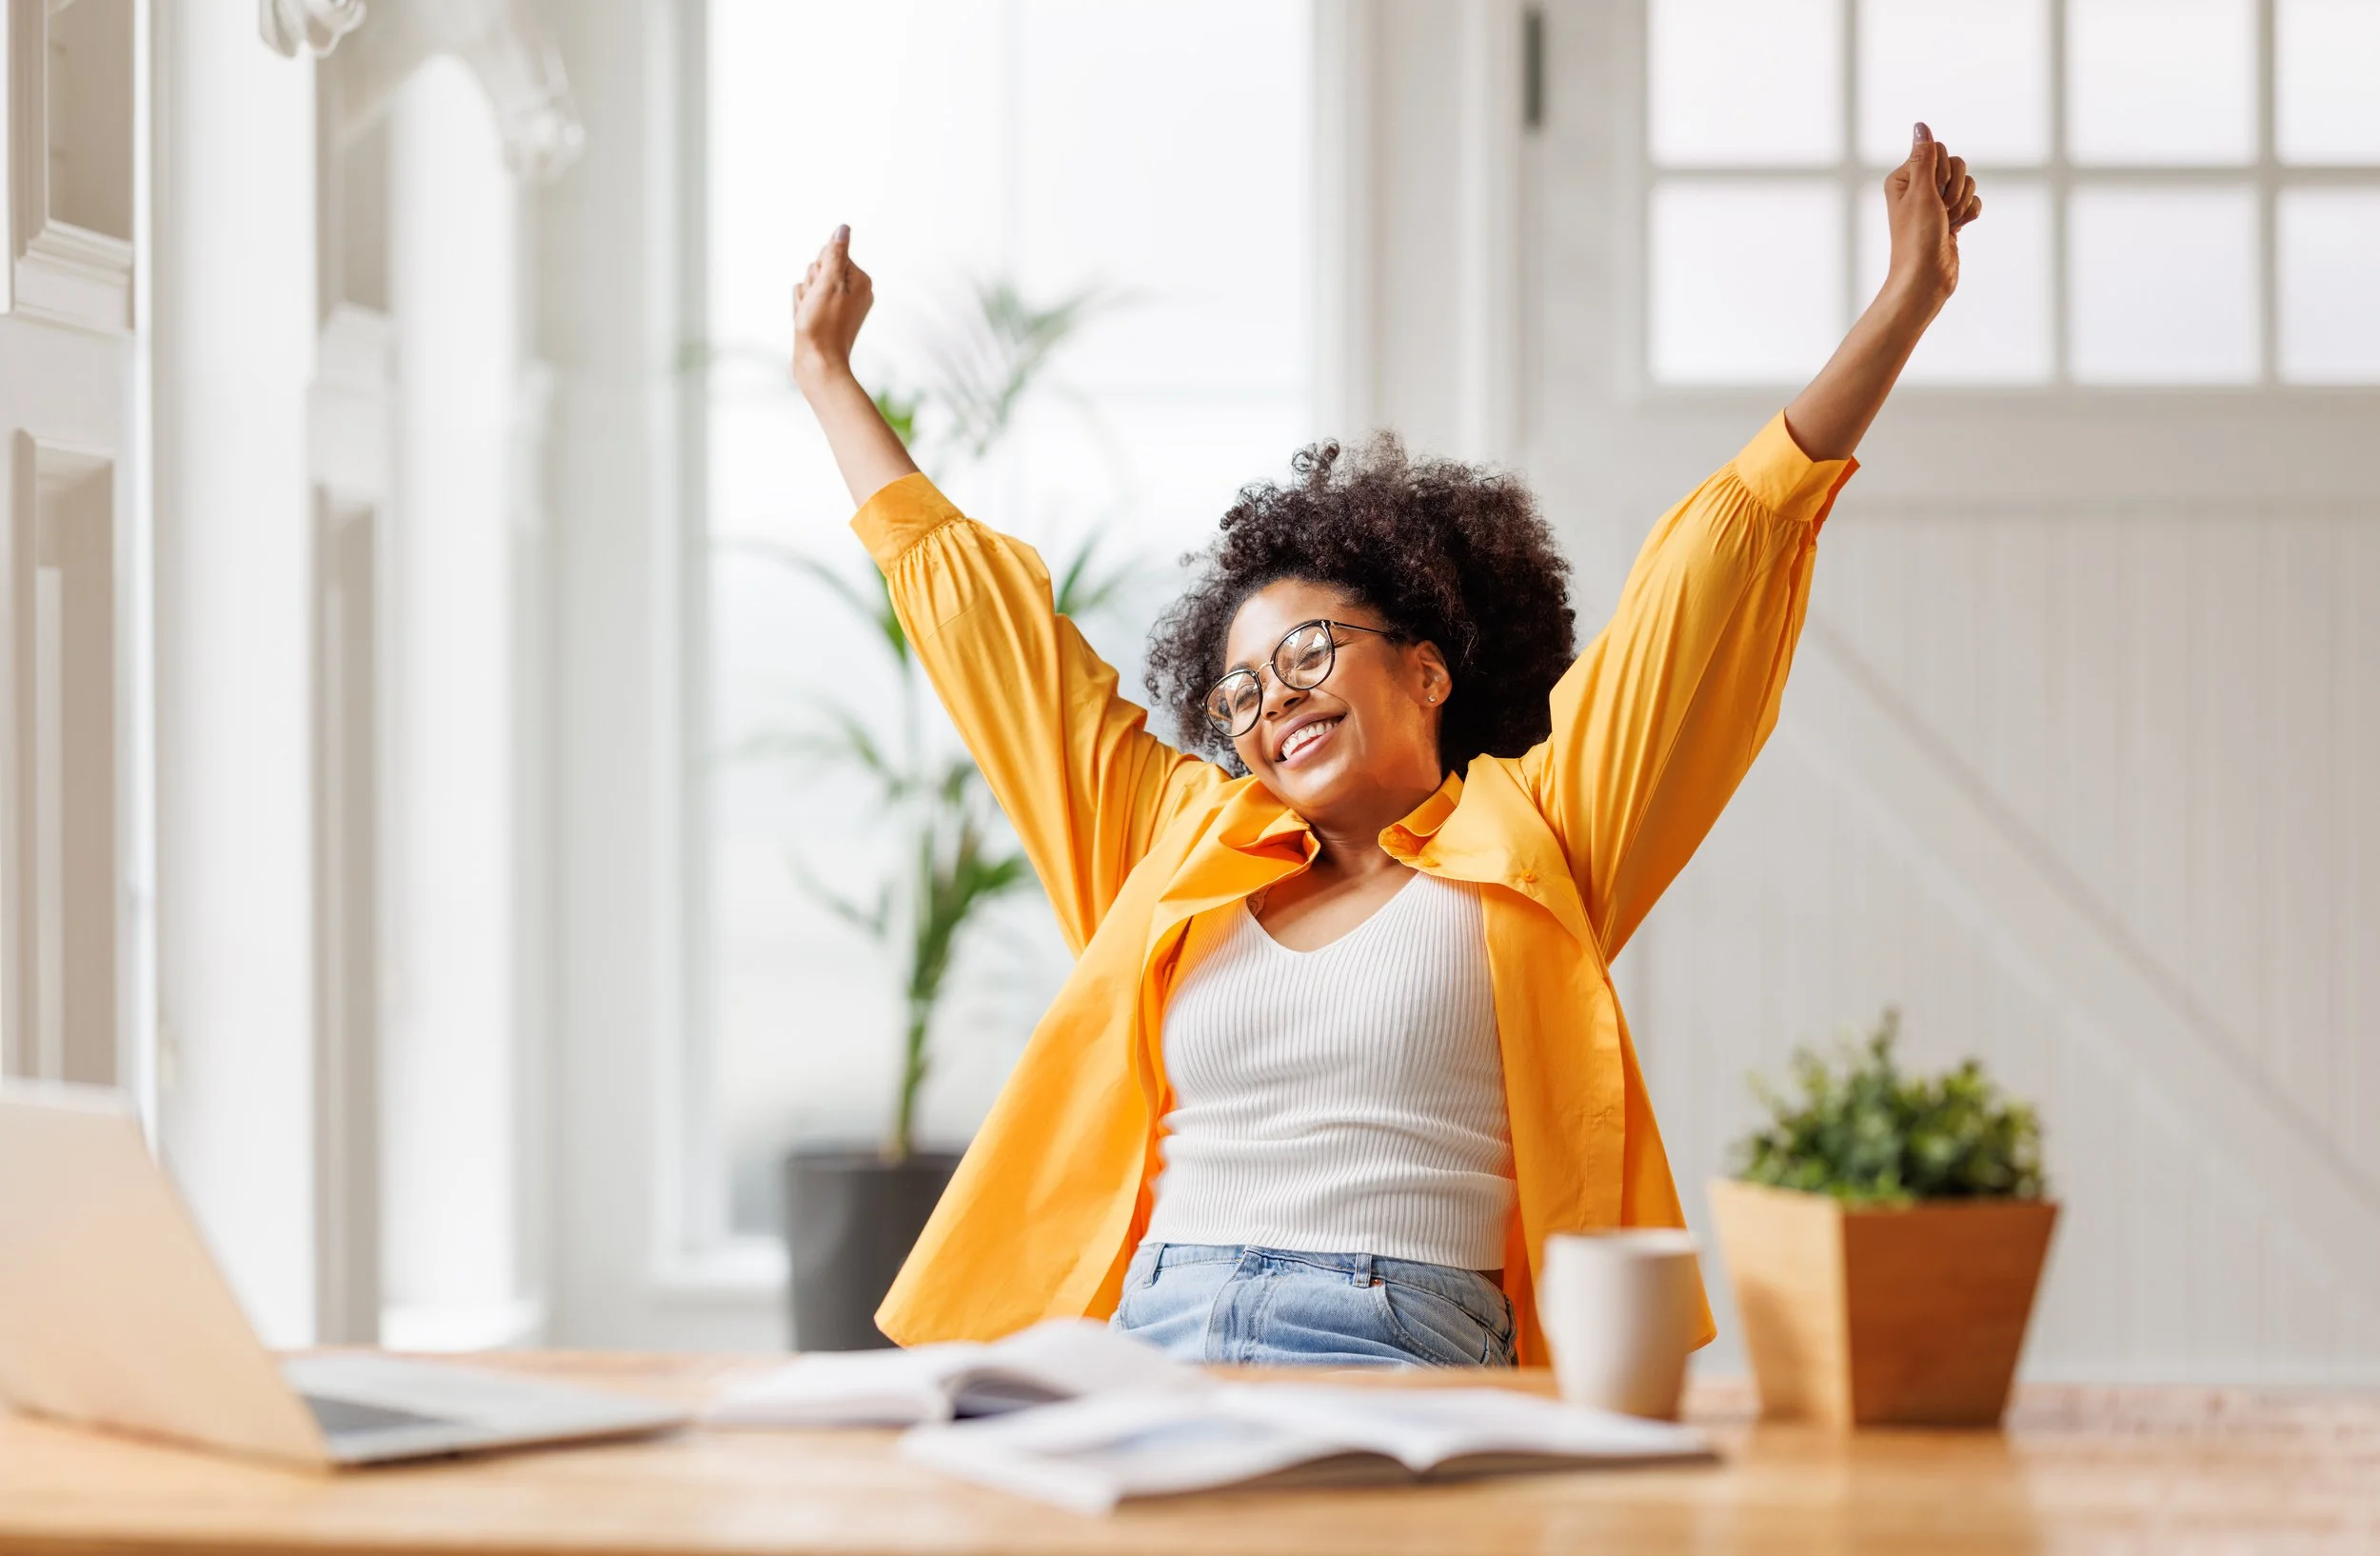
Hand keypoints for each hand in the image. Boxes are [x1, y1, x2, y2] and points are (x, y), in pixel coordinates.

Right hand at [793, 224, 872, 394]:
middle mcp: (854, 291)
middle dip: (810, 284)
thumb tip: (843, 228)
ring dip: (804, 298)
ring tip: (809, 317)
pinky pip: (807, 301)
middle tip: (814, 305)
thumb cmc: (823, 325)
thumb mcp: (828, 283)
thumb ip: (835, 254)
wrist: (819, 365)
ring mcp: (840, 305)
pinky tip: (806, 323)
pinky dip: (802, 310)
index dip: (819, 270)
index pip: (831, 254)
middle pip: (819, 269)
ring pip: (810, 285)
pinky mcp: (827, 317)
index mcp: (860, 280)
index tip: (821, 289)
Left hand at [1881, 123, 1980, 315]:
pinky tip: (1957, 229)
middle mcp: (1918, 188)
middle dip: (1955, 188)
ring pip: (1967, 183)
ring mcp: (1936, 203)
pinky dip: (1969, 214)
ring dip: (1962, 203)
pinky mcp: (1951, 217)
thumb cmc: (1918, 237)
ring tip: (1946, 223)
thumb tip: (1921, 125)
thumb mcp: (1921, 192)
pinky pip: (1973, 201)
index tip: (1932, 194)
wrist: (1927, 277)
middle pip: (1956, 164)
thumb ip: (1924, 156)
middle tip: (1940, 212)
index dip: (1943, 171)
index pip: (1938, 150)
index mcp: (1904, 178)